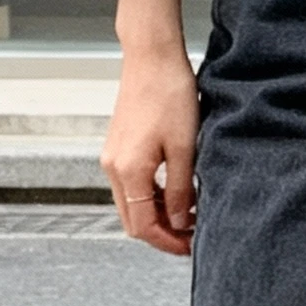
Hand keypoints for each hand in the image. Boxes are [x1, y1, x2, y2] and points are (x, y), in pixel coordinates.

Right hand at [103, 0, 197, 255]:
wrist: (152, 57)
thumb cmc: (170, 95)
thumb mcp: (185, 148)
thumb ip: (180, 190)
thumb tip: (180, 223)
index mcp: (127, 171)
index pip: (143, 226)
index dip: (168, 243)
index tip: (192, 248)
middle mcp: (113, 168)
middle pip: (132, 219)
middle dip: (162, 233)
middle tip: (193, 237)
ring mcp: (112, 157)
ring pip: (131, 203)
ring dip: (158, 215)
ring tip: (190, 214)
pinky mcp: (118, 147)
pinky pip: (131, 185)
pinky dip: (151, 196)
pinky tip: (176, 192)